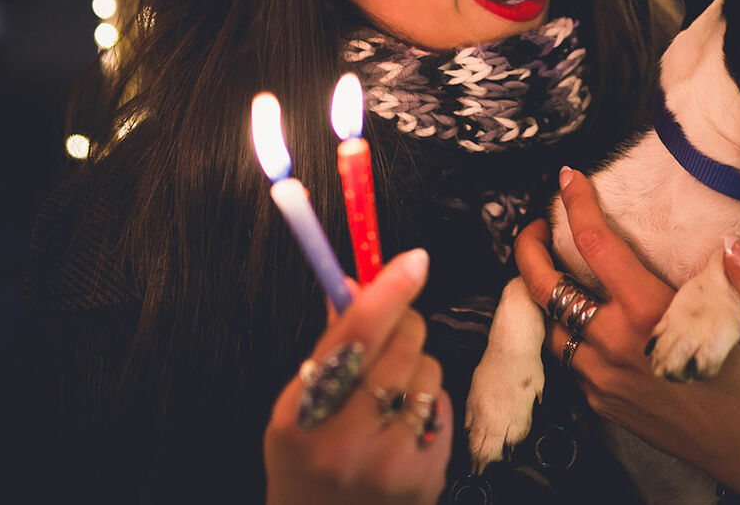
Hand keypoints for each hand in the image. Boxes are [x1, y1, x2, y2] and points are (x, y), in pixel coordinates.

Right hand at [264, 249, 453, 504]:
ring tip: (387, 396)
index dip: (388, 291)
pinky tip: (403, 425)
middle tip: (389, 335)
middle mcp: (346, 442)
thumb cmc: (306, 462)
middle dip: (403, 325)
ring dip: (416, 368)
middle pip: (402, 345)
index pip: (354, 335)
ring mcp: (389, 464)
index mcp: (304, 416)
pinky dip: (429, 403)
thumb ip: (328, 347)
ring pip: (429, 371)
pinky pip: (443, 405)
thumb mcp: (295, 409)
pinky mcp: (426, 478)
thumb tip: (354, 283)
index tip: (414, 261)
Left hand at [513, 168, 739, 496]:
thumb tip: (736, 248)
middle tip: (536, 226)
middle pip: (546, 288)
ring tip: (551, 268)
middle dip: (529, 250)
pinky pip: (568, 360)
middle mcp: (616, 346)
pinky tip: (581, 315)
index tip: (568, 179)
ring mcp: (603, 378)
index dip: (577, 206)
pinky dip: (564, 331)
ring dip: (544, 294)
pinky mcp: (601, 401)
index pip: (596, 247)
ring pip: (551, 326)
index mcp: (650, 316)